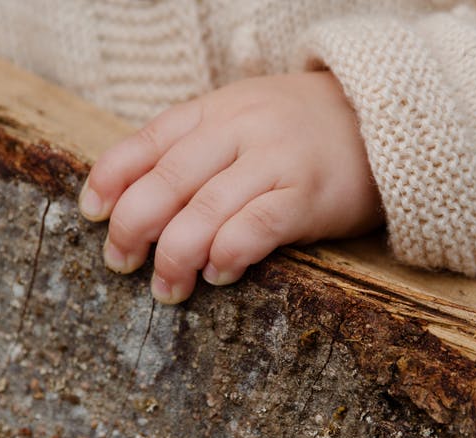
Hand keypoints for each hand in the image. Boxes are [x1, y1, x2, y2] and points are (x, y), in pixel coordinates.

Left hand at [79, 71, 381, 303]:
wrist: (384, 118)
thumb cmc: (300, 133)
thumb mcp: (242, 121)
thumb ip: (195, 149)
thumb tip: (134, 201)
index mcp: (215, 110)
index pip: (149, 140)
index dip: (112, 177)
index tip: (91, 213)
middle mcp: (240, 130)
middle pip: (168, 179)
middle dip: (133, 225)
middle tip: (119, 262)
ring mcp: (275, 160)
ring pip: (206, 207)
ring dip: (175, 254)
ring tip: (166, 288)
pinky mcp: (308, 195)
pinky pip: (257, 225)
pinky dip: (228, 252)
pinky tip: (217, 275)